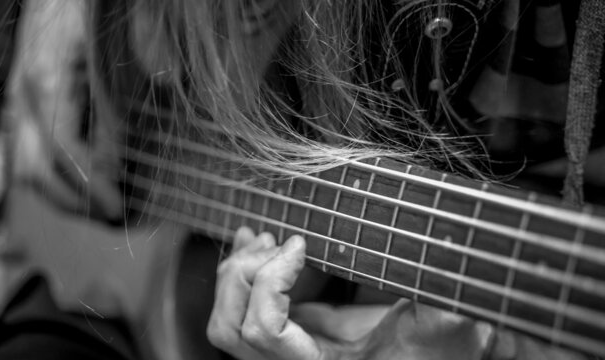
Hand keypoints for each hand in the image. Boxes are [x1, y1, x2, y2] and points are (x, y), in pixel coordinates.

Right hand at [6, 0, 120, 222]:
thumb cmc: (90, 16)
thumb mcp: (112, 61)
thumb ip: (116, 111)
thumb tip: (119, 164)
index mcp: (48, 82)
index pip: (65, 151)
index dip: (92, 186)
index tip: (118, 208)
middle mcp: (24, 97)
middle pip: (34, 170)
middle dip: (74, 203)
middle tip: (113, 217)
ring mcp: (17, 102)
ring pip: (22, 167)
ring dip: (60, 196)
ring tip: (98, 208)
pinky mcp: (20, 106)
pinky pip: (21, 154)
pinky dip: (47, 179)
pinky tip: (74, 189)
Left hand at [205, 227, 424, 358]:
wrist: (437, 356)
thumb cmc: (440, 352)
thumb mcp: (438, 326)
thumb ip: (434, 299)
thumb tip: (439, 250)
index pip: (263, 331)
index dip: (271, 281)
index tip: (300, 243)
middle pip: (230, 327)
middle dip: (246, 275)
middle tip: (276, 242)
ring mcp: (288, 350)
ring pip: (227, 322)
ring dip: (237, 272)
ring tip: (263, 238)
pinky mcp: (293, 331)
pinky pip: (244, 309)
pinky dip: (242, 272)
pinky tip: (256, 242)